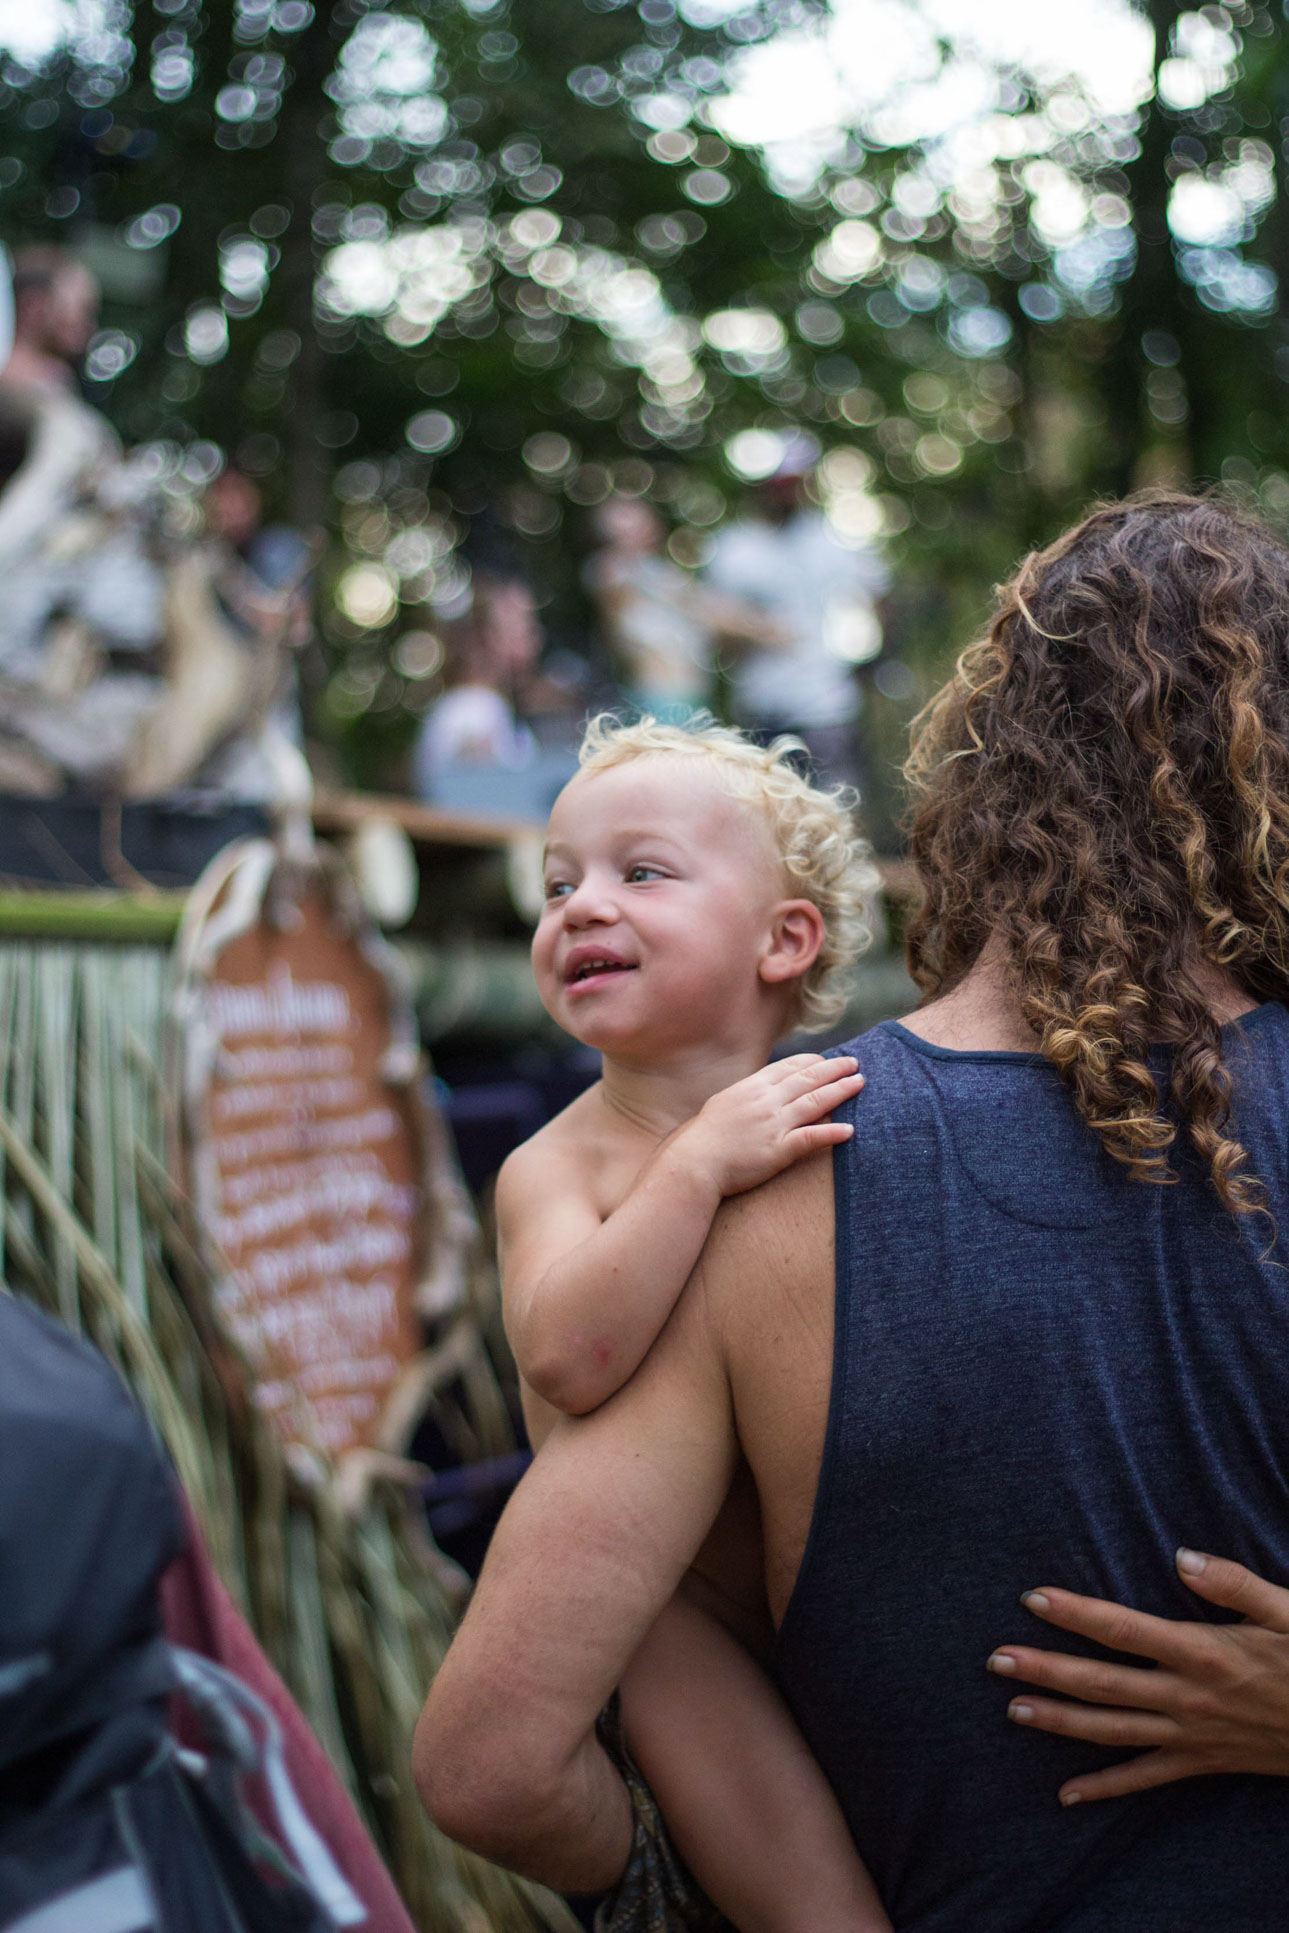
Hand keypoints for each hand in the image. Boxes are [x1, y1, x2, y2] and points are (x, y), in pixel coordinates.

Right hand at [681, 1055, 863, 1198]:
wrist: (693, 1162)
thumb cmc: (704, 1137)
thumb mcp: (725, 1103)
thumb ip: (748, 1095)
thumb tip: (763, 1092)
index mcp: (752, 1087)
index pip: (789, 1067)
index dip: (812, 1061)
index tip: (828, 1059)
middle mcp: (766, 1101)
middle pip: (808, 1079)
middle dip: (834, 1069)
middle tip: (855, 1063)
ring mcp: (774, 1124)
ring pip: (816, 1102)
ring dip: (841, 1091)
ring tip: (859, 1083)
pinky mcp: (778, 1150)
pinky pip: (811, 1137)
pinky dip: (832, 1132)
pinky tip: (850, 1130)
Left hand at [986, 1549, 1288, 1804]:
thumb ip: (1234, 1582)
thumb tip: (1181, 1556)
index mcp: (1204, 1652)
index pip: (1124, 1629)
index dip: (1076, 1613)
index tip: (1033, 1598)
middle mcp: (1188, 1696)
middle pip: (1103, 1683)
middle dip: (1046, 1670)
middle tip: (995, 1659)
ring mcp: (1192, 1735)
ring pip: (1113, 1731)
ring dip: (1059, 1721)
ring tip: (1011, 1709)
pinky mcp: (1202, 1762)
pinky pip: (1146, 1778)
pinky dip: (1105, 1787)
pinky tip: (1066, 1795)